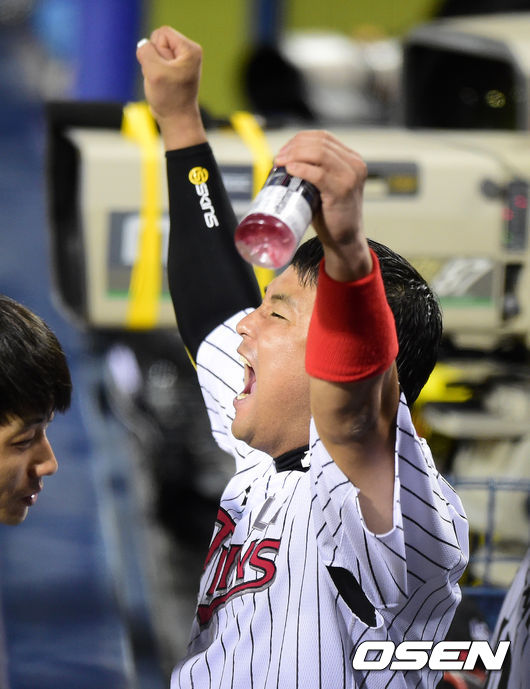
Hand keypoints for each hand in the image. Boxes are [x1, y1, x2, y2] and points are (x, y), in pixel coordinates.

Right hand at [136, 26, 206, 148]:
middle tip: (163, 79)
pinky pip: (154, 61)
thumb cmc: (169, 98)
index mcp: (190, 49)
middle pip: (158, 41)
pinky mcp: (174, 69)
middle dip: (154, 59)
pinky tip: (161, 84)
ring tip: (162, 83)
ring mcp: (181, 61)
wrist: (176, 120)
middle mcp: (188, 52)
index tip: (164, 70)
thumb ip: (145, 50)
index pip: (162, 33)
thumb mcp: (154, 71)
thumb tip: (143, 45)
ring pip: (154, 52)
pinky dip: (153, 72)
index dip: (156, 50)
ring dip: (152, 67)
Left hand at [274, 130, 370, 281]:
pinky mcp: (342, 190)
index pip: (323, 137)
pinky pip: (318, 173)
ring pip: (318, 153)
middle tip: (278, 158)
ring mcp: (351, 176)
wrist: (345, 240)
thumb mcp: (326, 186)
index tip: (284, 151)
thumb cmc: (332, 215)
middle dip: (294, 147)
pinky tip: (290, 170)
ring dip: (295, 155)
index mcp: (352, 160)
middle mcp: (354, 164)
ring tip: (281, 163)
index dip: (300, 140)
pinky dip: (301, 168)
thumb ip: (315, 171)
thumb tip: (285, 160)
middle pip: (319, 142)